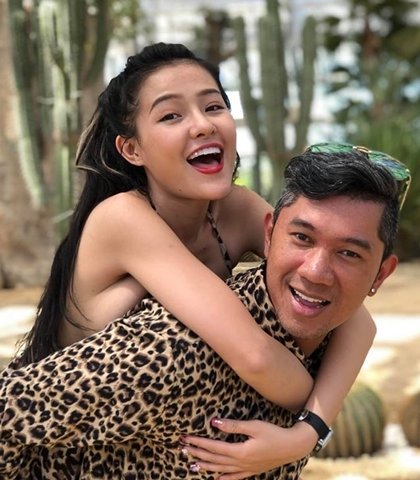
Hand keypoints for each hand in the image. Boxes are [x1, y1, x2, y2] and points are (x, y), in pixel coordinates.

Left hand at [180, 417, 317, 479]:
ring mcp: (246, 469)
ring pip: (221, 469)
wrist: (293, 446)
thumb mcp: (253, 426)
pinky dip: (223, 478)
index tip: (186, 438)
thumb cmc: (274, 433)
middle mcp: (240, 463)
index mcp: (239, 451)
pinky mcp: (252, 471)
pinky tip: (215, 478)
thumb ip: (233, 425)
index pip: (213, 448)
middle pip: (214, 459)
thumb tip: (214, 422)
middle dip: (197, 453)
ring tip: (191, 463)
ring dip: (205, 465)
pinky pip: (234, 477)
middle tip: (182, 448)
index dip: (198, 443)